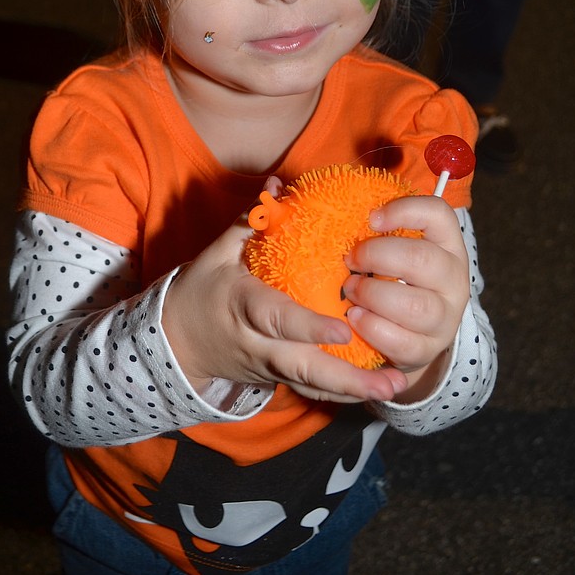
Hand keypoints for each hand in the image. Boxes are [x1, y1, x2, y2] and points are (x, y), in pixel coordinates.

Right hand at [162, 196, 410, 406]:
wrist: (178, 341)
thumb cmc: (203, 289)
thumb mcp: (217, 253)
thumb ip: (251, 220)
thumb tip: (279, 183)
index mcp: (243, 307)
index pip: (277, 319)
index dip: (308, 327)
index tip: (343, 328)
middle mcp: (259, 344)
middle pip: (304, 367)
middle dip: (347, 377)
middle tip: (391, 379)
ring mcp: (269, 367)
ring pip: (313, 384)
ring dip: (354, 388)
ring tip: (395, 384)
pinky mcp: (278, 379)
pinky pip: (312, 389)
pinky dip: (344, 391)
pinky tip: (379, 386)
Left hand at [343, 195, 469, 402]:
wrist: (409, 330)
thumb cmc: (388, 274)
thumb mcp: (384, 244)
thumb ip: (346, 216)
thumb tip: (276, 187)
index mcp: (445, 242)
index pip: (438, 213)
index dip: (403, 210)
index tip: (370, 218)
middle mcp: (452, 277)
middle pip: (421, 259)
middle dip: (376, 256)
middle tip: (349, 259)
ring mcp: (445, 316)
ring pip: (415, 305)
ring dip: (373, 295)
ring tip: (350, 292)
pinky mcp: (429, 348)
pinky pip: (403, 341)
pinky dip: (373, 329)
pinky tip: (355, 318)